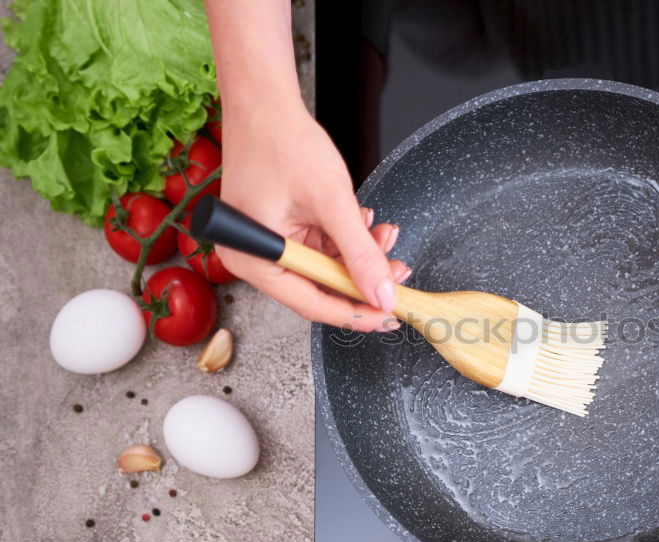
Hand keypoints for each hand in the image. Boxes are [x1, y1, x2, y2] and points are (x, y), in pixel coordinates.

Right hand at [215, 100, 408, 332]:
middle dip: (362, 277)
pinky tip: (366, 222)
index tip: (388, 316)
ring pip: (326, 265)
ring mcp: (268, 242)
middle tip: (397, 274)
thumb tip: (382, 294)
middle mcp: (254, 257)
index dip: (355, 313)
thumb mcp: (332, 203)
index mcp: (253, 259)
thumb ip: (360, 254)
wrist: (265, 101)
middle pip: (320, 287)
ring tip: (386, 235)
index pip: (311, 303)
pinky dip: (347, 238)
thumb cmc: (282, 141)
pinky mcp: (281, 227)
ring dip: (360, 254)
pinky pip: (321, 245)